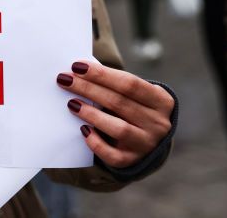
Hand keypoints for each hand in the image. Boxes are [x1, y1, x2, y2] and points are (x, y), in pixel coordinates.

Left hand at [57, 60, 173, 167]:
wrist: (149, 140)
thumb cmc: (135, 107)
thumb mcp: (135, 94)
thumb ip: (115, 84)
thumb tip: (79, 71)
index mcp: (161, 101)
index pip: (130, 84)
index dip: (102, 74)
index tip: (77, 66)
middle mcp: (158, 124)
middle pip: (119, 103)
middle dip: (88, 89)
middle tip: (65, 80)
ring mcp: (147, 144)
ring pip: (118, 128)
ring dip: (92, 114)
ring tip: (72, 103)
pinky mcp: (132, 161)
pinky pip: (113, 155)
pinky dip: (96, 143)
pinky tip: (83, 130)